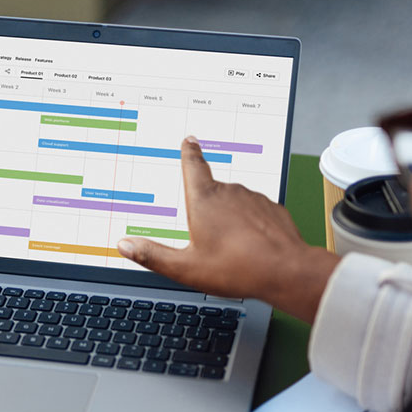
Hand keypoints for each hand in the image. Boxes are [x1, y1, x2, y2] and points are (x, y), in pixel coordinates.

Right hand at [116, 137, 339, 322]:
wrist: (285, 271)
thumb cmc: (237, 268)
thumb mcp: (185, 268)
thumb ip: (153, 256)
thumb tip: (125, 246)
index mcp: (204, 200)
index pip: (193, 166)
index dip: (189, 152)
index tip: (189, 140)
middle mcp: (230, 192)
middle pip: (212, 192)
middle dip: (208, 209)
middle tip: (207, 237)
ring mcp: (254, 199)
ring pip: (235, 204)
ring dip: (231, 219)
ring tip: (231, 249)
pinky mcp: (272, 210)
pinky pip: (256, 213)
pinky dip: (251, 226)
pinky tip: (251, 247)